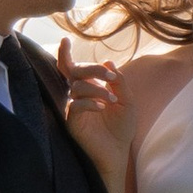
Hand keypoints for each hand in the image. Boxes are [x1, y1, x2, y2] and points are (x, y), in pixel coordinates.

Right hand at [56, 38, 129, 192]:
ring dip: (97, 89)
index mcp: (89, 87)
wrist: (118, 153)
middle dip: (92, 69)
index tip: (65, 40)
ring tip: (112, 99)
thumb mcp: (127, 101)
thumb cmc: (121, 127)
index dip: (65, 54)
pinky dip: (89, 102)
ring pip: (77, 87)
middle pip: (75, 72)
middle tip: (110, 76)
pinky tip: (102, 107)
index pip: (73, 68)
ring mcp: (73, 108)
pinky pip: (75, 105)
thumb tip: (108, 61)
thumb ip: (119, 82)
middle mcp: (78, 95)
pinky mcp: (72, 122)